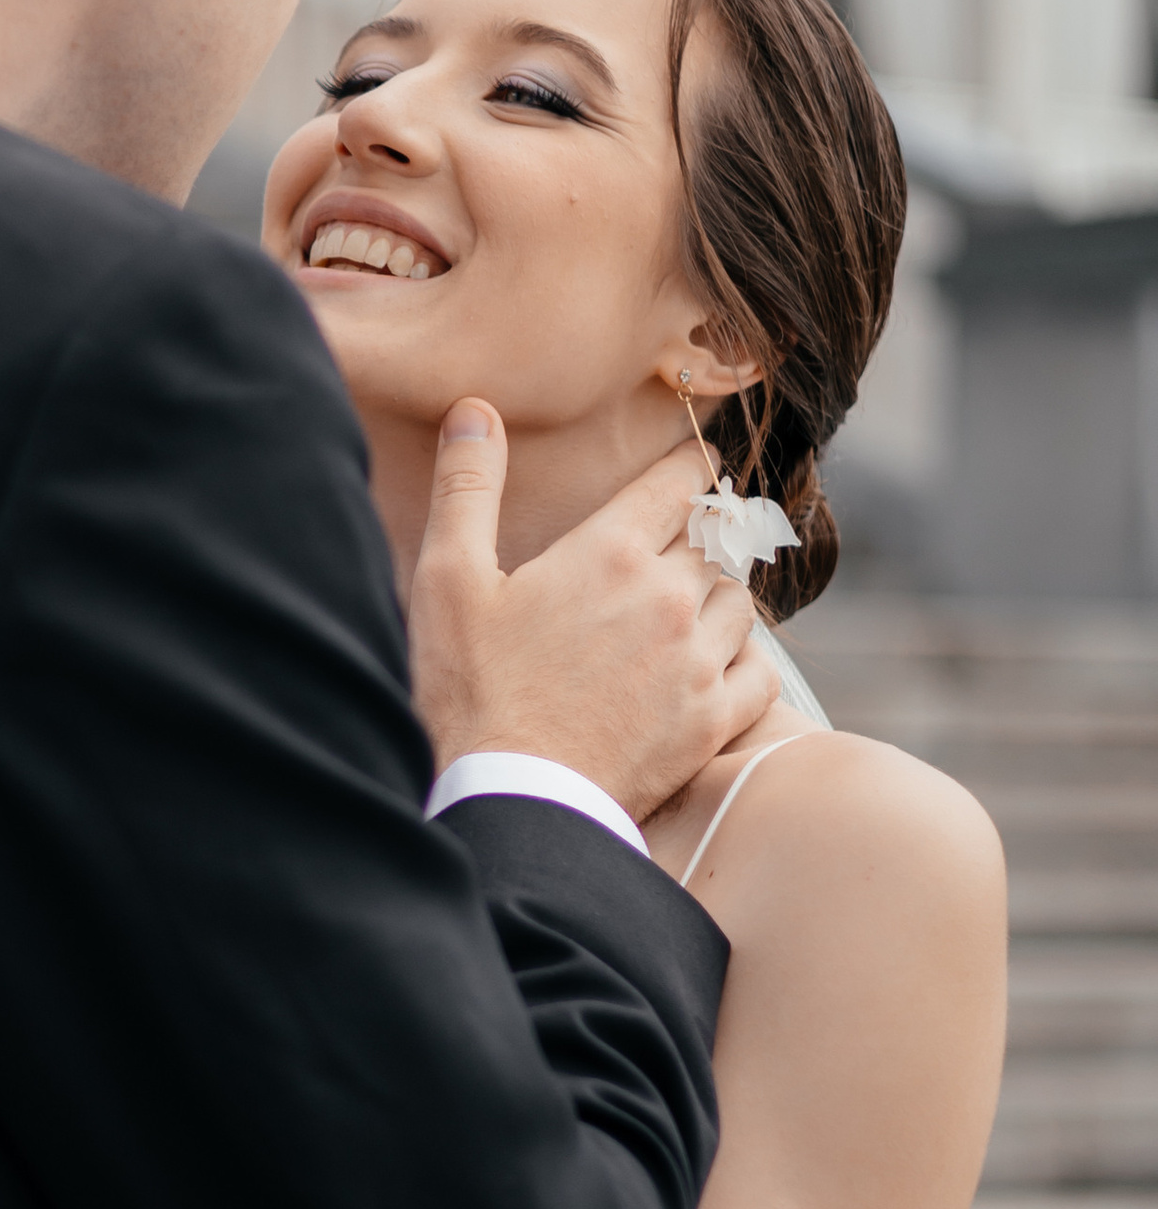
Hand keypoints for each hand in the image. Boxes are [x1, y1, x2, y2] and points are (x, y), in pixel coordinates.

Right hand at [410, 400, 780, 824]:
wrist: (511, 797)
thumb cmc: (471, 689)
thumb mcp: (448, 579)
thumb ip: (468, 487)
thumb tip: (474, 410)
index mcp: (610, 552)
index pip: (679, 482)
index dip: (692, 464)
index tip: (698, 461)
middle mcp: (668, 597)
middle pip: (718, 538)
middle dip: (706, 529)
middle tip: (690, 533)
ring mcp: (697, 661)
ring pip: (743, 601)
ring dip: (722, 594)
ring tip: (694, 602)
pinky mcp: (711, 720)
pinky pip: (761, 672)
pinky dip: (746, 661)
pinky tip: (717, 665)